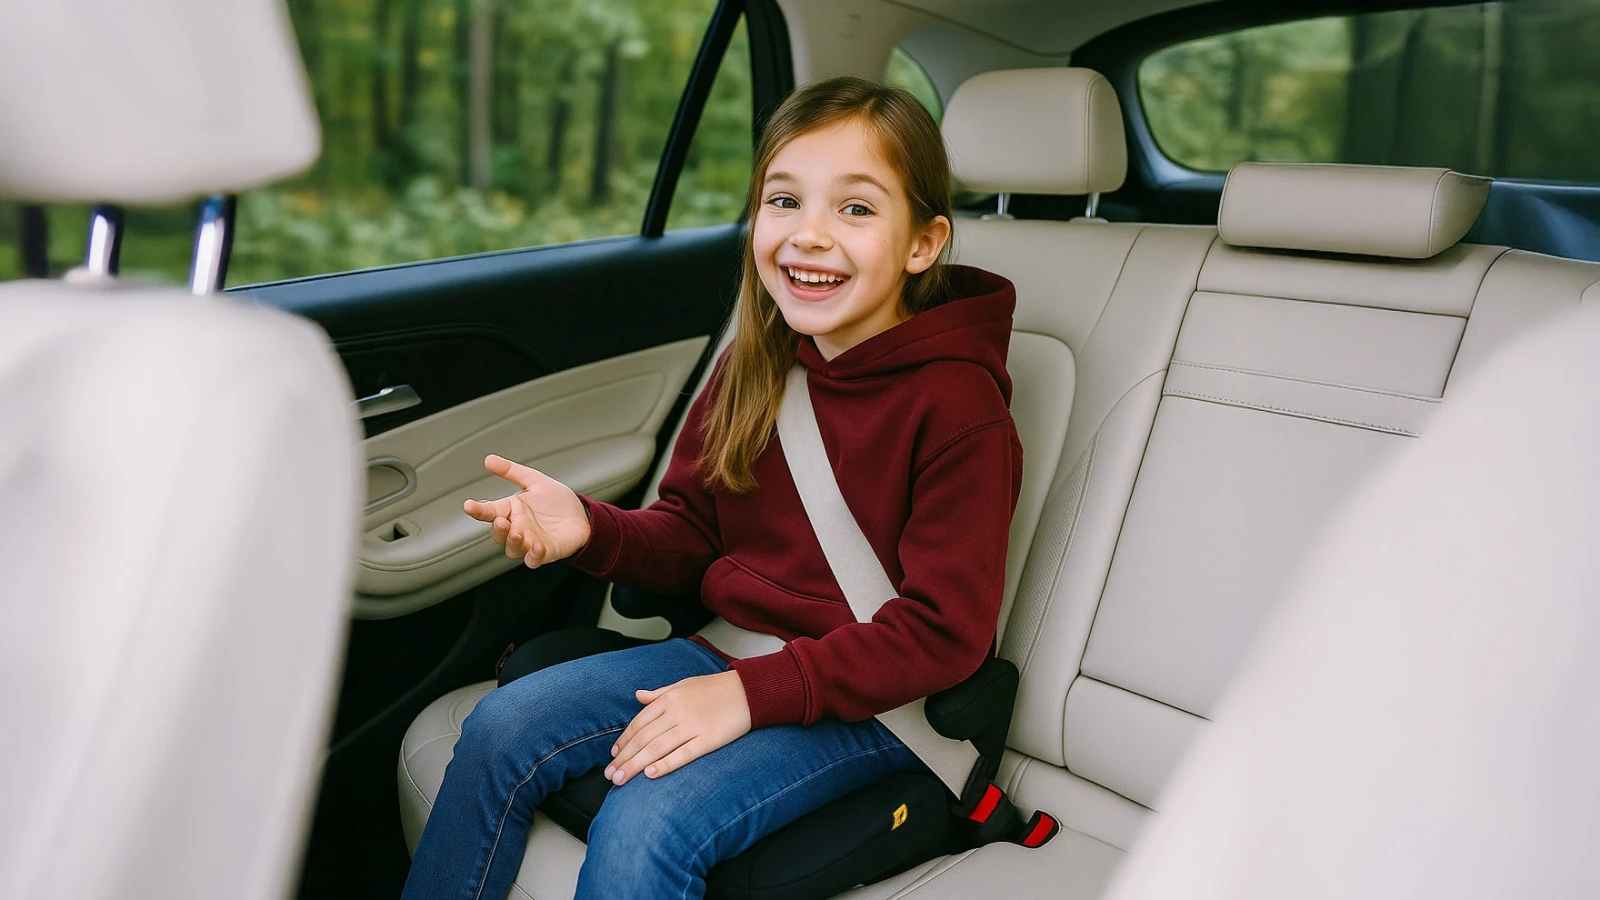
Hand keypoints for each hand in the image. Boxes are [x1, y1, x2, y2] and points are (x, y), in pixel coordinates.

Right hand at [462, 454, 589, 567]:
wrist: (583, 516)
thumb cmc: (557, 501)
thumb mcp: (535, 481)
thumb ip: (512, 472)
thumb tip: (488, 459)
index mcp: (511, 511)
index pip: (489, 511)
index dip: (478, 509)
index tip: (468, 505)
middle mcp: (517, 528)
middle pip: (499, 534)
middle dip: (497, 530)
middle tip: (501, 521)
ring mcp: (530, 542)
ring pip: (512, 549)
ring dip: (513, 542)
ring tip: (518, 533)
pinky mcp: (545, 553)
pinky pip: (533, 560)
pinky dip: (533, 556)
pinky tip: (537, 546)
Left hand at [605, 670, 751, 784]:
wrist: (749, 690)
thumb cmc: (715, 688)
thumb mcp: (683, 684)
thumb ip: (659, 694)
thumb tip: (638, 695)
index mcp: (669, 698)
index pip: (639, 722)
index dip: (624, 740)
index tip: (614, 756)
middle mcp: (677, 712)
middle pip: (644, 738)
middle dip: (624, 758)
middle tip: (610, 775)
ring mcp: (693, 726)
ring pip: (657, 748)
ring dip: (635, 765)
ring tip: (620, 780)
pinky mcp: (709, 739)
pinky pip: (684, 754)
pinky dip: (666, 764)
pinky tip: (651, 774)